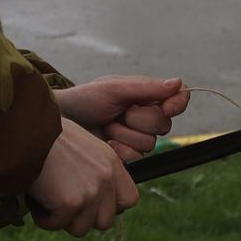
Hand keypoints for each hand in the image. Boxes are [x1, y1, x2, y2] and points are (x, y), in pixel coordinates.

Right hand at [28, 119, 138, 236]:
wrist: (25, 131)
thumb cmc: (45, 136)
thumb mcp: (82, 147)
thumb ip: (94, 170)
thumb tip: (93, 200)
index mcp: (110, 162)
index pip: (130, 199)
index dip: (110, 207)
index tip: (92, 204)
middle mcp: (105, 178)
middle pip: (105, 221)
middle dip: (83, 218)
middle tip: (63, 205)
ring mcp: (90, 192)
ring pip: (81, 228)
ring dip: (62, 220)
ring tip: (47, 200)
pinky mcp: (70, 203)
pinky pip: (57, 225)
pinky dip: (43, 218)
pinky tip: (36, 200)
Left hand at [54, 76, 191, 162]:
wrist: (62, 121)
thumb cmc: (85, 99)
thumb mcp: (114, 88)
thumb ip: (146, 87)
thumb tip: (178, 83)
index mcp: (146, 95)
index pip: (177, 98)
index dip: (177, 104)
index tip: (166, 108)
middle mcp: (145, 115)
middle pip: (164, 124)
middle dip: (139, 120)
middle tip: (118, 113)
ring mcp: (136, 136)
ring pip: (150, 143)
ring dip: (125, 134)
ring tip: (107, 125)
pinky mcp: (127, 153)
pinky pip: (137, 156)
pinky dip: (119, 149)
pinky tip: (106, 142)